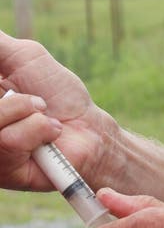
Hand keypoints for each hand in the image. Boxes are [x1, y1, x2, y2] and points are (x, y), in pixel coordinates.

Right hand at [0, 31, 112, 189]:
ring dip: (26, 109)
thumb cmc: (58, 94)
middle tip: (35, 99)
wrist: (90, 129)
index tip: (6, 78)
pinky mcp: (2, 170)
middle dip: (11, 97)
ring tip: (43, 113)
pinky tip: (49, 134)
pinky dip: (37, 129)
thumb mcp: (25, 57)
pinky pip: (8, 140)